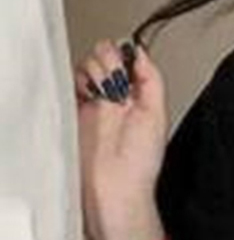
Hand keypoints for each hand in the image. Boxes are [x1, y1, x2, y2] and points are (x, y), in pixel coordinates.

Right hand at [74, 38, 169, 239]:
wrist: (116, 187)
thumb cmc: (141, 162)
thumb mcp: (157, 116)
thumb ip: (152, 81)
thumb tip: (141, 53)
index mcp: (140, 99)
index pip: (128, 62)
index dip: (126, 57)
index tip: (127, 66)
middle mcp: (117, 99)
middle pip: (105, 58)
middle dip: (108, 62)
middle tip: (114, 83)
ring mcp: (95, 104)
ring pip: (87, 67)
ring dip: (94, 71)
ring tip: (103, 93)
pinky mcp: (76, 112)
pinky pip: (70, 84)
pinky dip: (76, 81)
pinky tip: (87, 94)